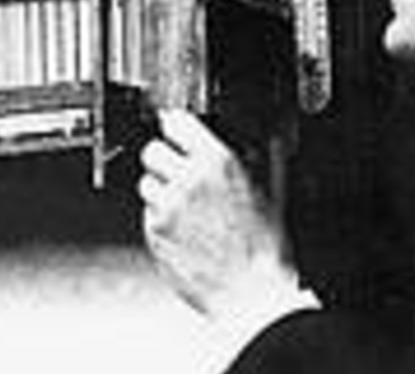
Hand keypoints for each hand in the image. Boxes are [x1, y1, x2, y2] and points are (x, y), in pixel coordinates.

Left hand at [138, 110, 302, 320]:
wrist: (251, 292)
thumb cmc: (264, 248)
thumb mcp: (268, 189)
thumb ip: (249, 158)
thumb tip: (243, 141)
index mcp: (217, 162)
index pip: (176, 122)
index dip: (175, 127)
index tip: (175, 130)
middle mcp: (187, 180)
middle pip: (151, 151)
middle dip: (163, 159)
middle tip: (177, 172)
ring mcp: (167, 208)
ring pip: (145, 183)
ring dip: (160, 190)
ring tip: (185, 208)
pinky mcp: (154, 233)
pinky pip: (148, 214)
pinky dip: (160, 219)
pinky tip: (184, 231)